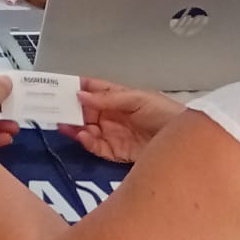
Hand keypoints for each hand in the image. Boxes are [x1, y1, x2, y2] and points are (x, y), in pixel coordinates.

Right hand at [60, 78, 184, 163]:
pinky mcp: (117, 152)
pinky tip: (81, 136)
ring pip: (87, 129)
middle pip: (86, 110)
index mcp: (119, 97)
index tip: (58, 86)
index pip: (93, 90)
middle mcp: (113, 115)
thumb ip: (108, 99)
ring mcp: (114, 134)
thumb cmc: (164, 113)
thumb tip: (80, 95)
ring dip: (74, 126)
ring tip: (63, 124)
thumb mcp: (137, 100)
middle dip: (70, 109)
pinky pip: (96, 147)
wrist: (186, 142)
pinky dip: (86, 142)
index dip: (77, 87)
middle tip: (53, 108)